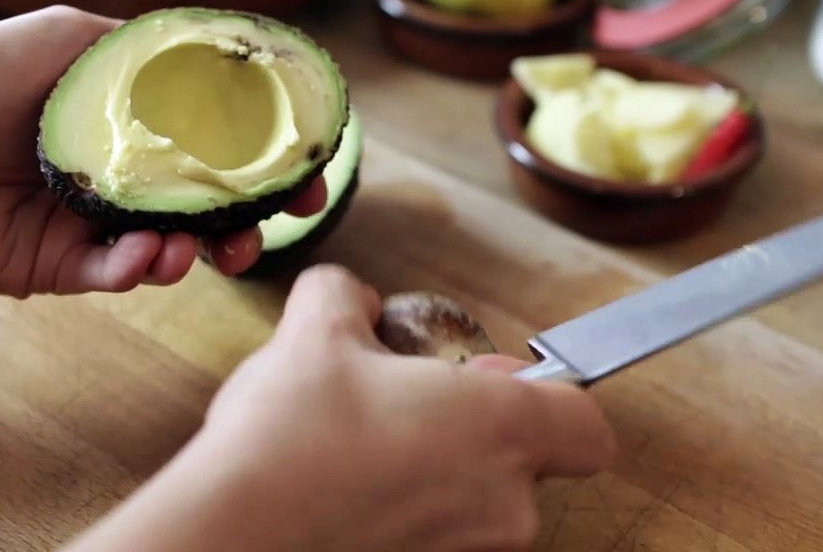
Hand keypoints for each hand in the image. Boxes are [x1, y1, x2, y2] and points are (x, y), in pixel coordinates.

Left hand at [0, 6, 325, 296]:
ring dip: (199, 250)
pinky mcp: (57, 266)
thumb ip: (140, 49)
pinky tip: (146, 257)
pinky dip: (139, 269)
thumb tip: (212, 51)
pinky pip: (113, 274)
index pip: (213, 146)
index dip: (264, 161)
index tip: (306, 170)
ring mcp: (90, 225)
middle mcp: (118, 177)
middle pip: (204, 206)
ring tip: (205, 246)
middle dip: (248, 219)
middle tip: (276, 223)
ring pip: (168, 249)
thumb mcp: (68, 36)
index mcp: (127, 125)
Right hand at [67, 265, 614, 551]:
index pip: (588, 425)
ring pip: (475, 503)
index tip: (489, 381)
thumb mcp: (313, 330)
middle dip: (468, 430)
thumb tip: (351, 297)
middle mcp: (502, 503)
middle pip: (524, 463)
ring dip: (433, 471)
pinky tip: (341, 487)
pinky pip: (434, 535)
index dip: (550, 397)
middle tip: (401, 403)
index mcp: (500, 427)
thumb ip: (345, 294)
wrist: (235, 531)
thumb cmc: (290, 436)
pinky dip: (402, 511)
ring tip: (356, 445)